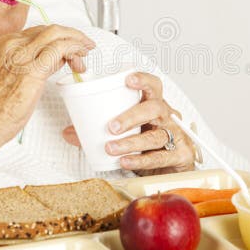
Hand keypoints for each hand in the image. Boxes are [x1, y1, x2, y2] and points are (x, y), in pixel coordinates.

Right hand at [0, 24, 94, 143]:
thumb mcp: (15, 74)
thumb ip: (34, 61)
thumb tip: (56, 57)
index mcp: (8, 44)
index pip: (41, 31)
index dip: (61, 36)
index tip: (71, 44)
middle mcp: (14, 45)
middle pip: (52, 30)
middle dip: (73, 36)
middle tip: (84, 47)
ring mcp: (23, 55)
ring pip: (58, 35)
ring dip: (76, 42)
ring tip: (84, 54)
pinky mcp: (33, 69)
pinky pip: (60, 49)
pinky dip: (74, 50)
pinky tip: (78, 59)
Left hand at [62, 71, 195, 174]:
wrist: (173, 169)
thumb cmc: (149, 145)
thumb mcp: (126, 134)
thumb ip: (97, 132)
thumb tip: (69, 132)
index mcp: (154, 106)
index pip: (154, 86)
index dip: (143, 80)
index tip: (128, 80)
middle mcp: (167, 118)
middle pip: (155, 108)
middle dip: (132, 115)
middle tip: (111, 126)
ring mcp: (176, 136)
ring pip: (156, 135)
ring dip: (131, 142)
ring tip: (111, 148)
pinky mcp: (180, 156)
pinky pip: (159, 157)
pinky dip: (140, 160)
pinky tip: (125, 161)